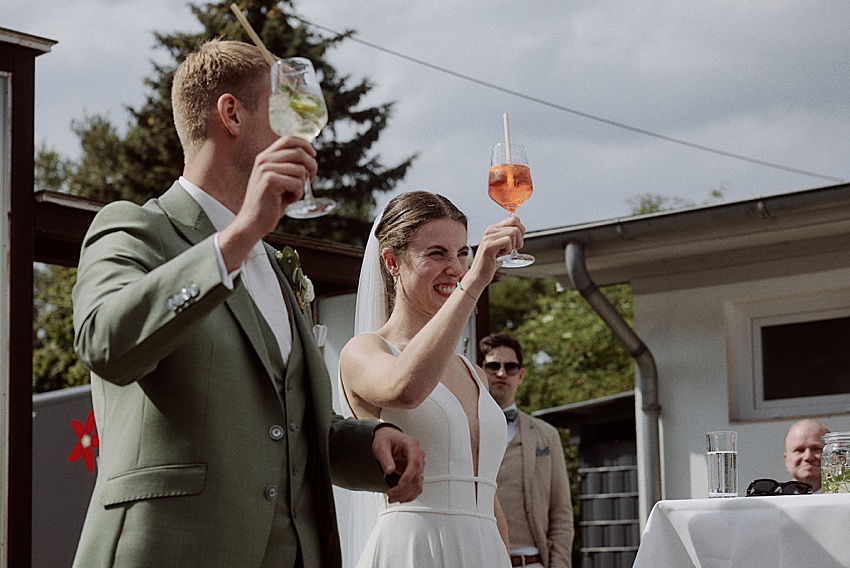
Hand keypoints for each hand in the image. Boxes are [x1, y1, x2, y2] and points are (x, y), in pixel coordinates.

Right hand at [219, 136, 316, 270]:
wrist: (253, 222)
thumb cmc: (269, 204)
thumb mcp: (279, 181)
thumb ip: (289, 167)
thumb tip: (311, 159)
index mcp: (265, 157)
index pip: (288, 139)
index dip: (305, 145)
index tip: (313, 156)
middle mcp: (264, 160)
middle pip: (298, 152)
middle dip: (312, 166)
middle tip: (311, 180)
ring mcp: (266, 169)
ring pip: (300, 170)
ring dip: (302, 186)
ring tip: (291, 195)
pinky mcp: (270, 181)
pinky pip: (297, 184)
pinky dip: (298, 194)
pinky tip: (287, 200)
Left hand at [371, 425, 424, 502]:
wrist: (386, 438)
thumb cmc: (385, 439)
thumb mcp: (381, 446)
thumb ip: (385, 458)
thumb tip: (390, 471)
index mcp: (412, 445)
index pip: (415, 463)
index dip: (408, 477)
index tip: (399, 485)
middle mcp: (418, 455)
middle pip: (417, 476)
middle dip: (403, 489)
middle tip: (389, 494)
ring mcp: (418, 464)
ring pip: (418, 484)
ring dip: (406, 494)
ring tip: (392, 498)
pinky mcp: (415, 472)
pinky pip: (416, 486)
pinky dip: (410, 494)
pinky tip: (400, 498)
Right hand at [463, 215, 525, 289]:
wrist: (478, 276)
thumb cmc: (490, 263)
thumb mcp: (500, 247)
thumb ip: (507, 237)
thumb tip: (521, 230)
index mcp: (493, 229)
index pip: (514, 219)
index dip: (521, 230)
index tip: (516, 242)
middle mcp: (490, 230)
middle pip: (515, 224)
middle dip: (520, 238)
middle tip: (513, 248)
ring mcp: (488, 237)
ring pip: (513, 232)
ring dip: (513, 245)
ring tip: (504, 253)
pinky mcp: (489, 246)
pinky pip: (508, 241)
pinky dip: (508, 250)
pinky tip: (500, 256)